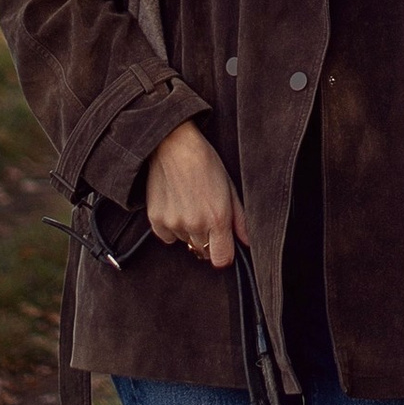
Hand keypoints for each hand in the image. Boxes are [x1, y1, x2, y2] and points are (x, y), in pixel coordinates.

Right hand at [144, 120, 244, 268]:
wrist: (173, 145)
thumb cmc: (205, 161)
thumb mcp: (230, 186)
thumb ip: (240, 219)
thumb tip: (246, 242)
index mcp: (217, 219)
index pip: (222, 259)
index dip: (224, 252)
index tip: (222, 243)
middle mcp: (195, 225)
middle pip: (203, 251)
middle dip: (207, 238)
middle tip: (204, 213)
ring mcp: (174, 224)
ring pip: (185, 241)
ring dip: (188, 230)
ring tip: (189, 203)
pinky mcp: (156, 220)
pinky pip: (167, 236)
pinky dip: (171, 227)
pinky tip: (175, 205)